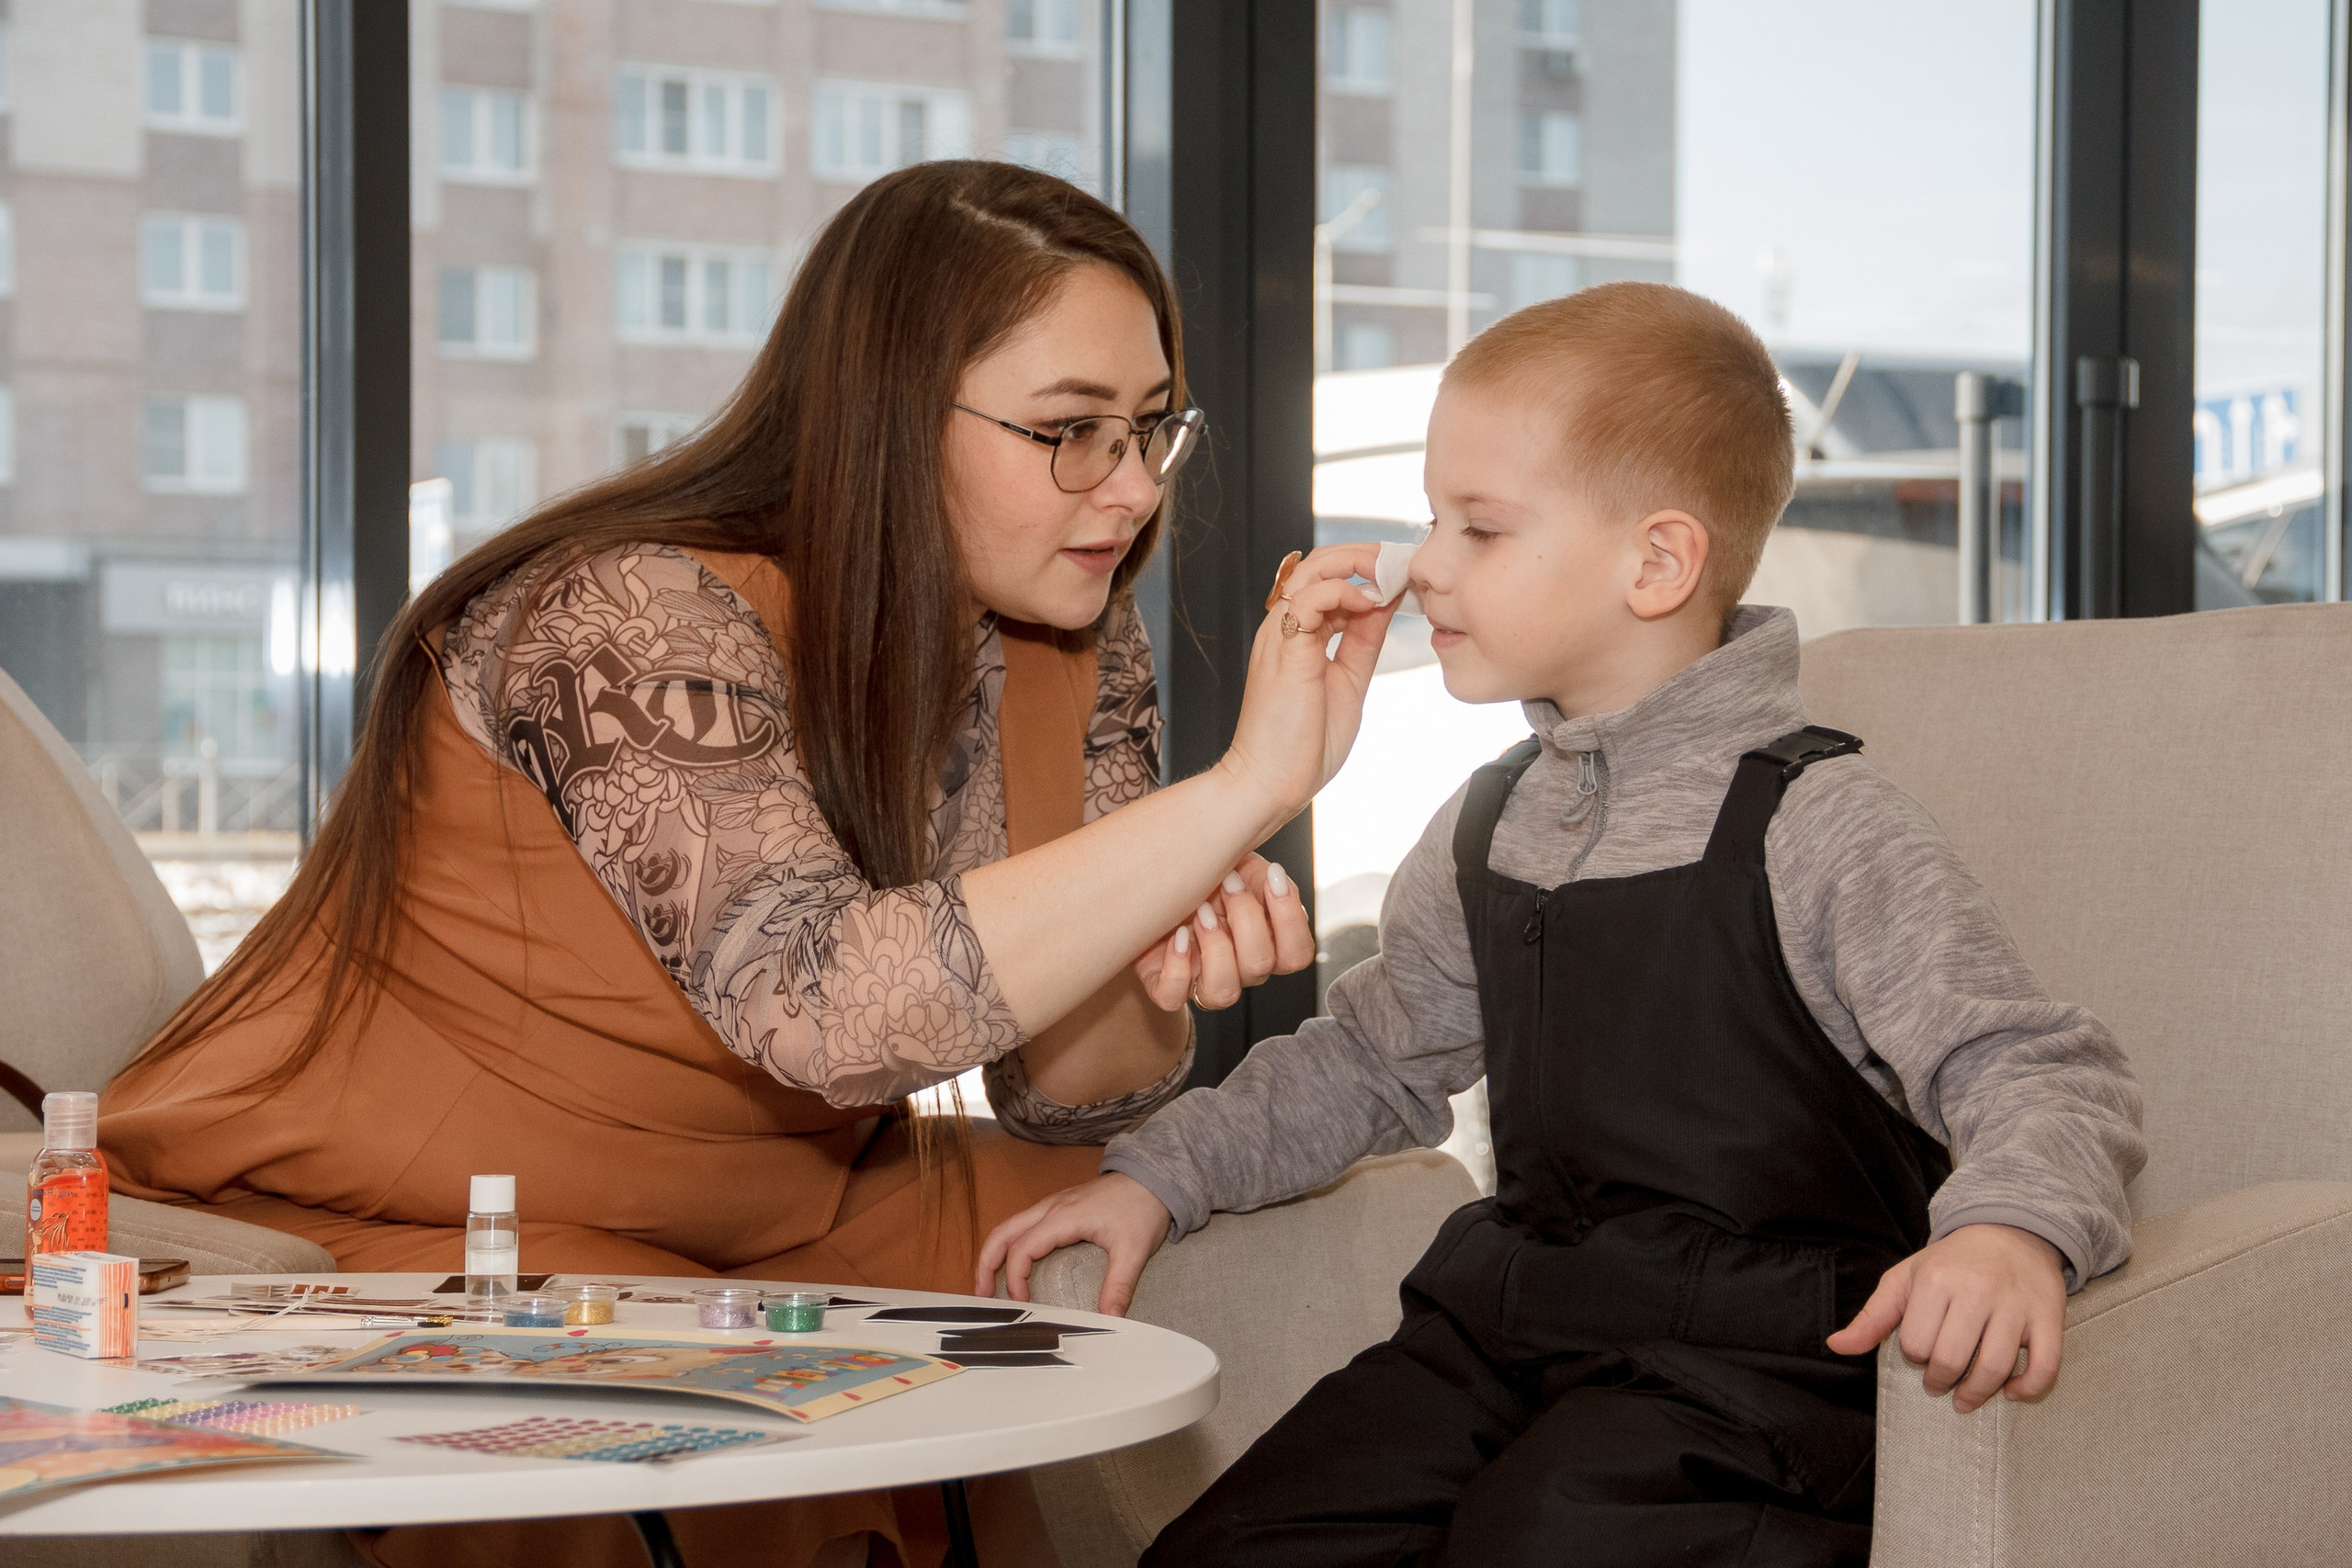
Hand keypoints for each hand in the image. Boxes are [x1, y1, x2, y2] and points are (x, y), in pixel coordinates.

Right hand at [975, 1173, 1172, 1315]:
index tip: (1024, 1302)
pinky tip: (1016, 1264)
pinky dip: (1010, 1245)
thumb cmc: (1142, 1207)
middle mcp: (1051, 1208)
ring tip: (989, 1283)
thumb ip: (1119, 1285)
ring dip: (995, 1253)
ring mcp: (1053, 1205)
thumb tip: (1110, 1319)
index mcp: (1063, 1216)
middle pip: (1002, 1233)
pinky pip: (1023, 1225)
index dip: (1016, 1278)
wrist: (1153, 1175)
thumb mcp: (1134, 1249)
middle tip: (980, 1295)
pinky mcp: (1059, 1207)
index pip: (1023, 1248)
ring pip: (1009, 1226)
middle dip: (986, 1263)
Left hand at [1136, 855, 1316, 1009]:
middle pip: (1260, 966)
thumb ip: (1265, 877)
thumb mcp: (1242, 868)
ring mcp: (1205, 983)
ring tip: (1200, 910)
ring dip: (1214, 946)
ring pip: (1224, 992)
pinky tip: (1177, 936)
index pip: (1297, 954)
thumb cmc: (1207, 878)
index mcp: (1269, 945)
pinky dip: (1176, 967)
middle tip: (1226, 881)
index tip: (1272, 875)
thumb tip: (1276, 879)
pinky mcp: (1169, 989)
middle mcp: (1241, 970)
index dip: (1289, 918)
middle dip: (1245, 916)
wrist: (1160, 882)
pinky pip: (1174, 997)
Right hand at [1217, 543, 1396, 835]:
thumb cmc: (1302, 744)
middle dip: (1364, 556)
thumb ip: (1363, 641)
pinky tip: (1369, 604)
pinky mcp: (1285, 649)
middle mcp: (1286, 628)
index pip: (1330, 581)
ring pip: (1312, 571)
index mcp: (1300, 635)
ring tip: (1389, 576)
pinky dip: (1343, 592)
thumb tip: (1386, 603)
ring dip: (1356, 566)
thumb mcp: (1349, 681)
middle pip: (1318, 564)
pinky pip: (1310, 599)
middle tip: (1401, 563)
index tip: (1404, 574)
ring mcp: (1281, 636)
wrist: (1271, 783)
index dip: (1368, 570)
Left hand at [1825, 1223, 2066, 1412]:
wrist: (2010, 1232)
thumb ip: (1873, 1316)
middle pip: (1953, 1360)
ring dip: (1978, 1393)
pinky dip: (2027, 1389)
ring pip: (1995, 1367)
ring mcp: (2015, 1304)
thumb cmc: (1951, 1263)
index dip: (1916, 1357)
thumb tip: (1836, 1346)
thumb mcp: (1905, 1279)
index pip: (1916, 1343)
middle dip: (1941, 1382)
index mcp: (1936, 1279)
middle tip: (1940, 1384)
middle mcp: (1976, 1290)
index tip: (1921, 1354)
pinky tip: (2010, 1392)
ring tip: (1967, 1398)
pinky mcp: (2048, 1316)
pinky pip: (2044, 1366)